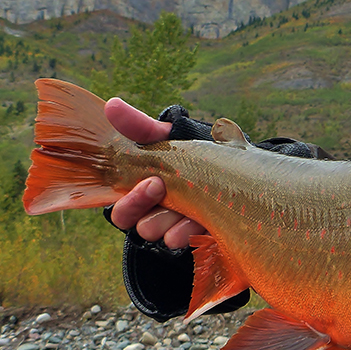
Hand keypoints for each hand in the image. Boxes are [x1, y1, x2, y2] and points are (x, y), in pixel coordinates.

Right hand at [104, 97, 207, 247]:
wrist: (238, 171)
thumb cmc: (194, 154)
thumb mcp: (170, 139)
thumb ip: (141, 127)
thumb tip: (112, 105)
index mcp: (142, 194)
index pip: (122, 210)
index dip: (132, 201)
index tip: (153, 182)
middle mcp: (155, 216)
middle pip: (139, 225)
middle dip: (150, 210)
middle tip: (166, 191)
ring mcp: (176, 229)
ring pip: (164, 236)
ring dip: (174, 225)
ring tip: (191, 215)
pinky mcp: (200, 240)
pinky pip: (192, 244)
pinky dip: (197, 234)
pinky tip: (206, 225)